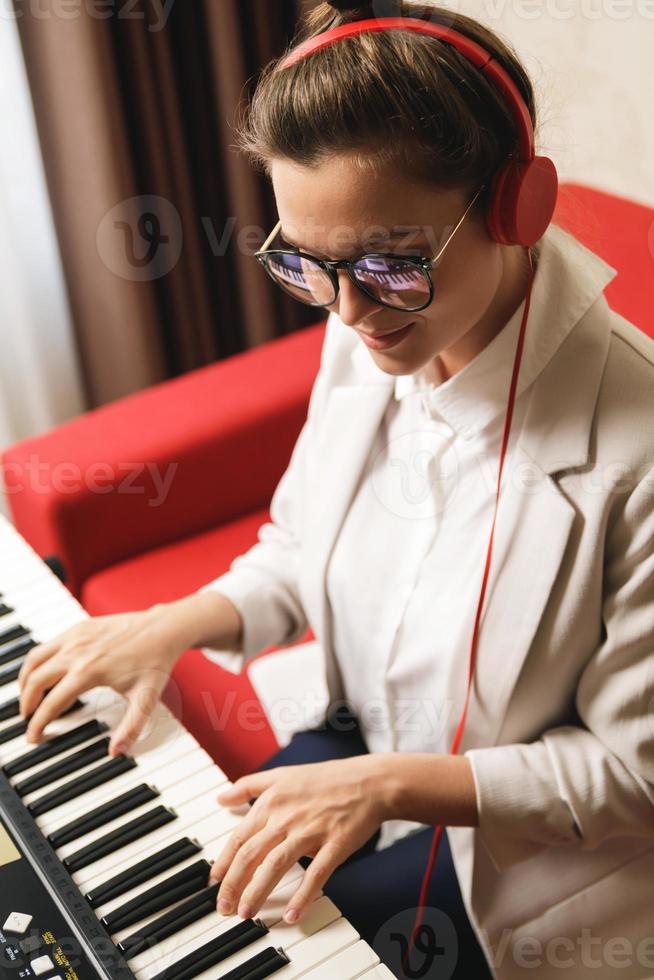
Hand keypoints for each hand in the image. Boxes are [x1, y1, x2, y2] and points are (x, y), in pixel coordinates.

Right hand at [17, 604, 187, 753]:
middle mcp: (77, 652)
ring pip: (35, 659)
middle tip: (28, 719)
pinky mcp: (78, 627)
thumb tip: (116, 752)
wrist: (163, 629)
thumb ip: (131, 729)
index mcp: (89, 672)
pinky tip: (44, 675)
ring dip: (26, 680)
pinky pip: (47, 646)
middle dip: (26, 703)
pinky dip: (37, 662)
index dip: (38, 723)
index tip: (33, 737)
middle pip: (35, 680)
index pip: (52, 703)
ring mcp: (75, 636)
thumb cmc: (155, 662)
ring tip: (29, 698)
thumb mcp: (146, 700)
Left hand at [209, 755, 390, 924]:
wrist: (369, 781)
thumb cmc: (325, 780)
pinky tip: (293, 916)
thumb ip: (248, 786)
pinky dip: (303, 896)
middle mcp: (286, 817)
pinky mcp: (335, 844)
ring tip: (246, 914)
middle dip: (232, 885)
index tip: (213, 884)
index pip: (239, 837)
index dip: (223, 863)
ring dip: (257, 892)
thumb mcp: (282, 775)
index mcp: (272, 802)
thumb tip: (221, 797)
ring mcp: (311, 830)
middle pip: (250, 854)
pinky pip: (316, 874)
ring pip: (275, 865)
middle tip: (224, 909)